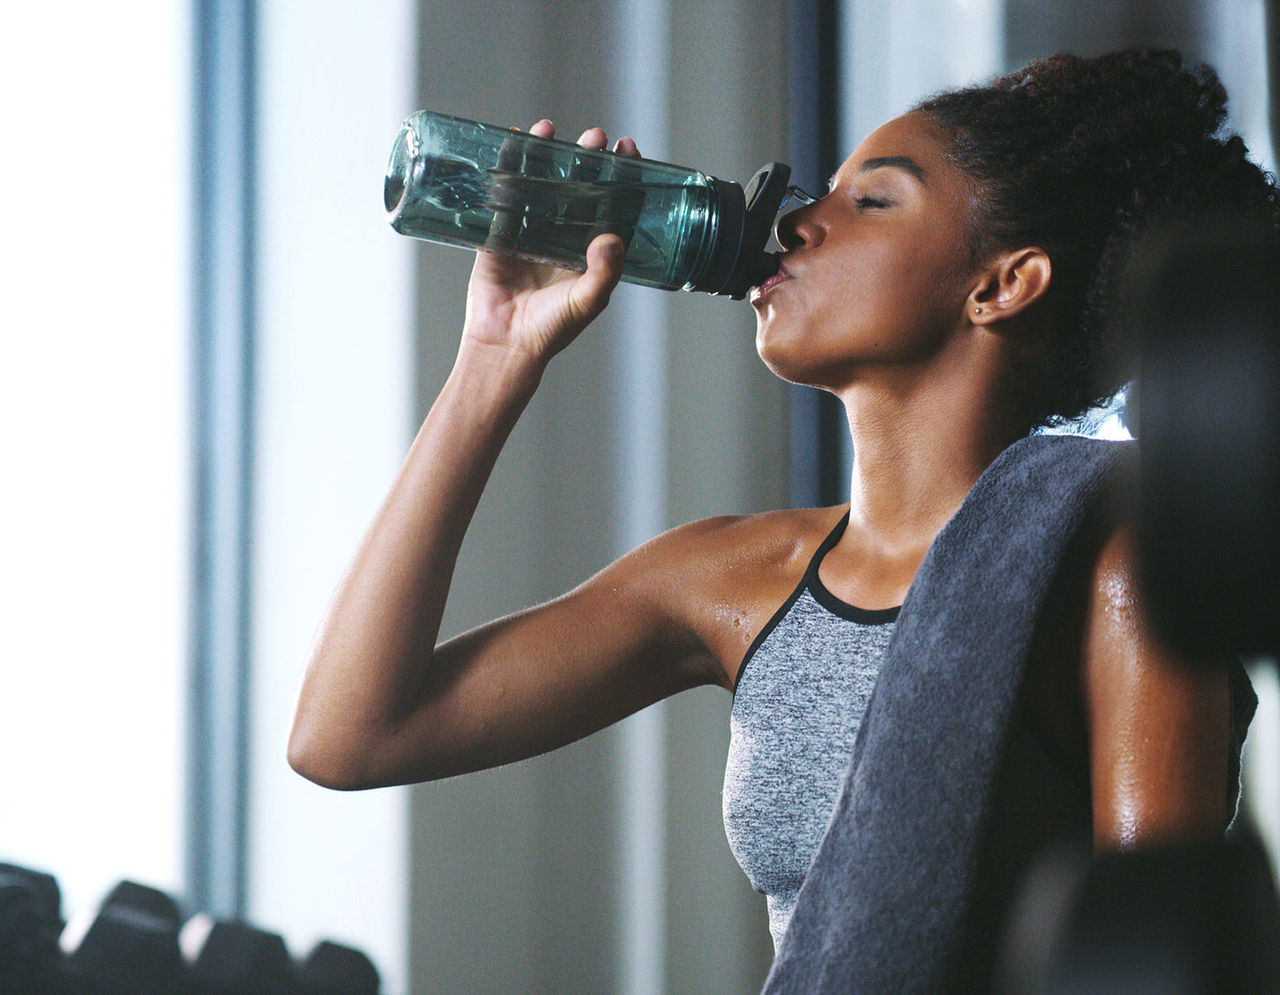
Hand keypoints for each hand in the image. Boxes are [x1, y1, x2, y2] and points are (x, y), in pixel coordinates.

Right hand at [462, 121, 640, 364]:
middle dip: (586, 159)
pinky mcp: (500, 234)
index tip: (627, 149)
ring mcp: (531, 232)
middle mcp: (563, 236)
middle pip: (577, 186)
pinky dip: (508, 167)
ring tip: (550, 130)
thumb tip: (613, 236)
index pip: (612, 203)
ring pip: (541, 184)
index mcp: (590, 250)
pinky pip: (504, 194)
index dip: (621, 176)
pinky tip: (514, 142)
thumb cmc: (552, 329)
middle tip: (594, 137)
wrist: (506, 344)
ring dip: (546, 156)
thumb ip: (605, 272)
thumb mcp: (587, 301)